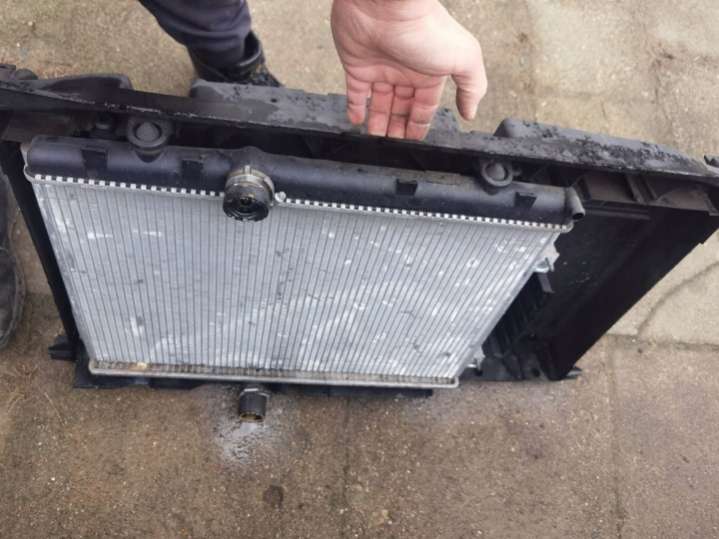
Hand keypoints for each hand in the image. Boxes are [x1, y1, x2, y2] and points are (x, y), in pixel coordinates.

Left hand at [331, 0, 487, 139]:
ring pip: (380, 102)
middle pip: (402, 106)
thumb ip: (473, 86)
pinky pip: (355, 92)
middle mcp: (405, 71)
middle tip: (394, 146)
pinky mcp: (356, 65)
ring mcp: (380, 68)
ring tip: (377, 140)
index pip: (425, 105)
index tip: (415, 141)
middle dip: (399, 126)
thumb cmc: (426, 29)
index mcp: (430, 72)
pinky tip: (357, 121)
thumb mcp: (463, 58)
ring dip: (379, 122)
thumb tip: (471, 113)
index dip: (420, 123)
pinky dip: (356, 107)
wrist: (387, 6)